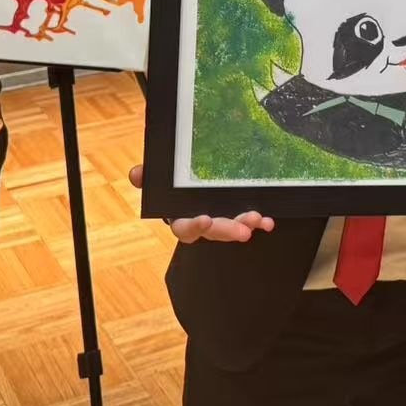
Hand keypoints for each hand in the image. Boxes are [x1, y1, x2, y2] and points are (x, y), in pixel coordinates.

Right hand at [128, 163, 275, 243]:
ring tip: (259, 220)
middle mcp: (202, 224)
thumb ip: (147, 177)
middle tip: (244, 231)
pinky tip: (269, 222)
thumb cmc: (171, 185)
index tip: (205, 219)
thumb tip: (136, 174)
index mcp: (181, 218)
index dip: (194, 226)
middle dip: (228, 231)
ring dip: (246, 225)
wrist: (185, 184)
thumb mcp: (158, 180)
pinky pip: (247, 222)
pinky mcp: (235, 217)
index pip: (185, 228)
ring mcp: (220, 222)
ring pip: (232, 228)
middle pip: (214, 232)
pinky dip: (259, 223)